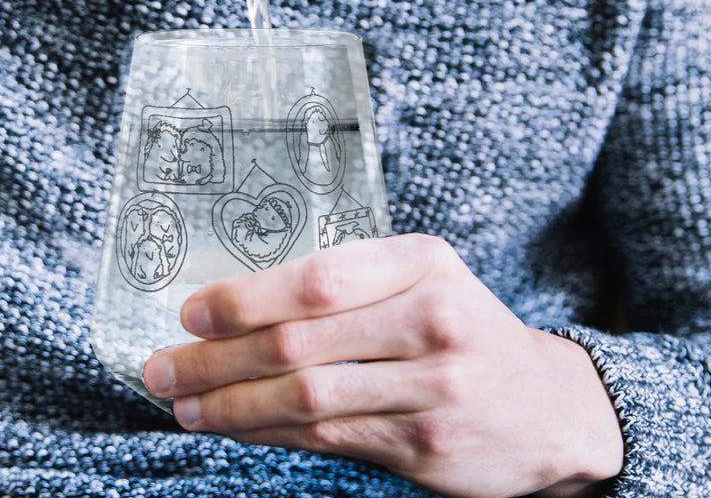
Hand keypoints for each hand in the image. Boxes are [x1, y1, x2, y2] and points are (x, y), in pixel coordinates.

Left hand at [143, 235, 623, 497]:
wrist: (547, 405)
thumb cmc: (461, 325)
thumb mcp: (422, 278)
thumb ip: (349, 284)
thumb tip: (237, 302)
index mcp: (421, 263)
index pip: (319, 279)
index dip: (246, 298)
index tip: (192, 312)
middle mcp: (430, 321)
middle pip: (300, 343)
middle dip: (217, 358)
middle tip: (162, 367)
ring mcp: (433, 389)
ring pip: (307, 399)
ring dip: (231, 405)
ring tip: (182, 404)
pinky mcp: (426, 448)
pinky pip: (327, 439)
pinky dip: (268, 433)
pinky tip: (233, 427)